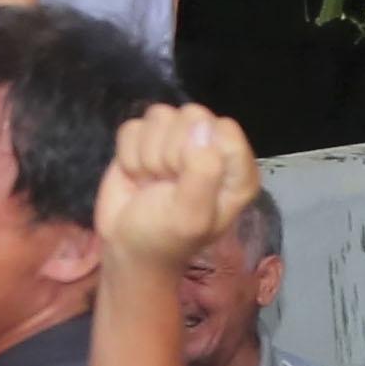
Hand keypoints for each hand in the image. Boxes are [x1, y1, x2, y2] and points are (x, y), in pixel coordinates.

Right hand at [98, 101, 259, 273]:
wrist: (127, 250)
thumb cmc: (165, 238)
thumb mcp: (191, 215)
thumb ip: (204, 170)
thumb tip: (201, 125)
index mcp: (237, 168)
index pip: (223, 129)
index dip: (198, 152)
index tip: (186, 183)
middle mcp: (212, 147)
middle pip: (192, 116)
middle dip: (170, 153)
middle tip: (168, 185)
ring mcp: (178, 139)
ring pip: (160, 116)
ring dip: (148, 156)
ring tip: (154, 183)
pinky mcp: (146, 138)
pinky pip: (133, 127)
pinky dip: (129, 155)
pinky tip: (139, 177)